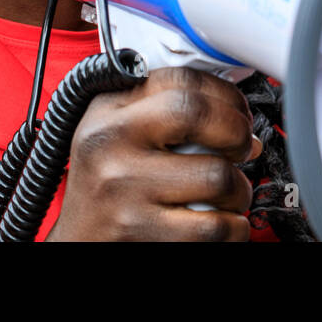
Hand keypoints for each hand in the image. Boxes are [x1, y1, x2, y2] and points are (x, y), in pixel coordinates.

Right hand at [46, 67, 263, 240]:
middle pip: (196, 115)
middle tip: (242, 148)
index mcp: (109, 110)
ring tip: (230, 193)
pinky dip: (234, 228)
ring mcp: (123, 187)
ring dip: (240, 189)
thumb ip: (166, 114)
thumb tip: (242, 125)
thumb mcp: (118, 133)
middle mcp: (111, 141)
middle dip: (237, 132)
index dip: (225, 94)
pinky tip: (223, 222)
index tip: (238, 112)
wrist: (79, 239)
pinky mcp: (138, 230)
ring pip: (216, 176)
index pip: (180, 81)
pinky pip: (213, 226)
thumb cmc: (107, 186)